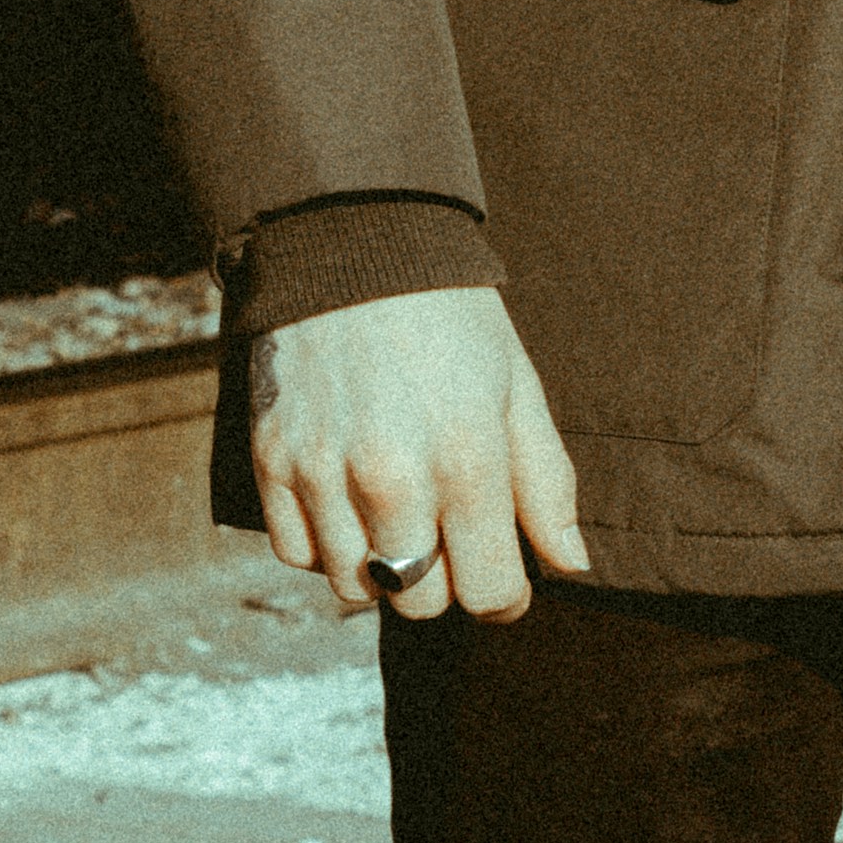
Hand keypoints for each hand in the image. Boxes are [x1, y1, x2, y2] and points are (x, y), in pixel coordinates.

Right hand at [248, 286, 589, 622]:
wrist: (353, 239)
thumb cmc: (451, 314)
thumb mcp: (517, 382)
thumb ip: (546, 481)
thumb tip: (572, 565)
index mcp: (467, 458)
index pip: (487, 593)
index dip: (505, 593)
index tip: (504, 572)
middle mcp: (391, 479)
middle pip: (421, 602)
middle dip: (444, 576)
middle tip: (448, 524)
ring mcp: (323, 474)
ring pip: (354, 588)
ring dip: (380, 562)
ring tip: (397, 502)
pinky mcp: (271, 464)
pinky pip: (297, 556)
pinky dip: (325, 541)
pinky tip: (347, 493)